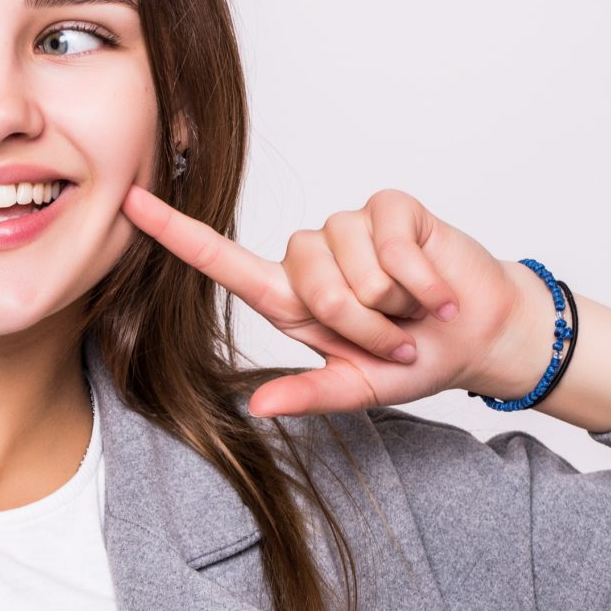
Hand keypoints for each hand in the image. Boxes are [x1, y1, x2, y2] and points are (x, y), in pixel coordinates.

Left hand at [121, 184, 542, 416]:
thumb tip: (256, 408)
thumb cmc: (414, 359)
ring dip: (392, 303)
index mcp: (289, 299)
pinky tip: (435, 293)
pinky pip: (392, 245)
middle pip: (309, 281)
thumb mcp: (357, 389)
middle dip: (359, 322)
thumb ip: (308, 394)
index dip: (176, 233)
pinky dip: (420, 282)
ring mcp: (351, 226)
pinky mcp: (391, 208)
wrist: (478, 334)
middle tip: (391, 337)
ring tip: (412, 312)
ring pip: (352, 265)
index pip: (221, 260)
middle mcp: (312, 256)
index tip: (131, 202)